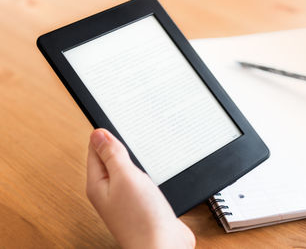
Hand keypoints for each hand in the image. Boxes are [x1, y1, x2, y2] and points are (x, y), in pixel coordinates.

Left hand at [86, 128, 194, 248]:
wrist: (163, 245)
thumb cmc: (141, 217)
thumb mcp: (124, 177)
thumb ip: (112, 155)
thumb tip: (98, 134)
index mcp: (99, 183)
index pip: (95, 150)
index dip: (104, 134)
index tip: (112, 117)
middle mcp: (110, 191)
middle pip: (110, 160)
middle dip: (118, 145)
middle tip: (125, 129)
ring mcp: (127, 198)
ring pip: (127, 170)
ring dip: (132, 159)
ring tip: (135, 145)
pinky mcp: (143, 203)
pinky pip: (141, 181)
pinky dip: (145, 172)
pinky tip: (151, 169)